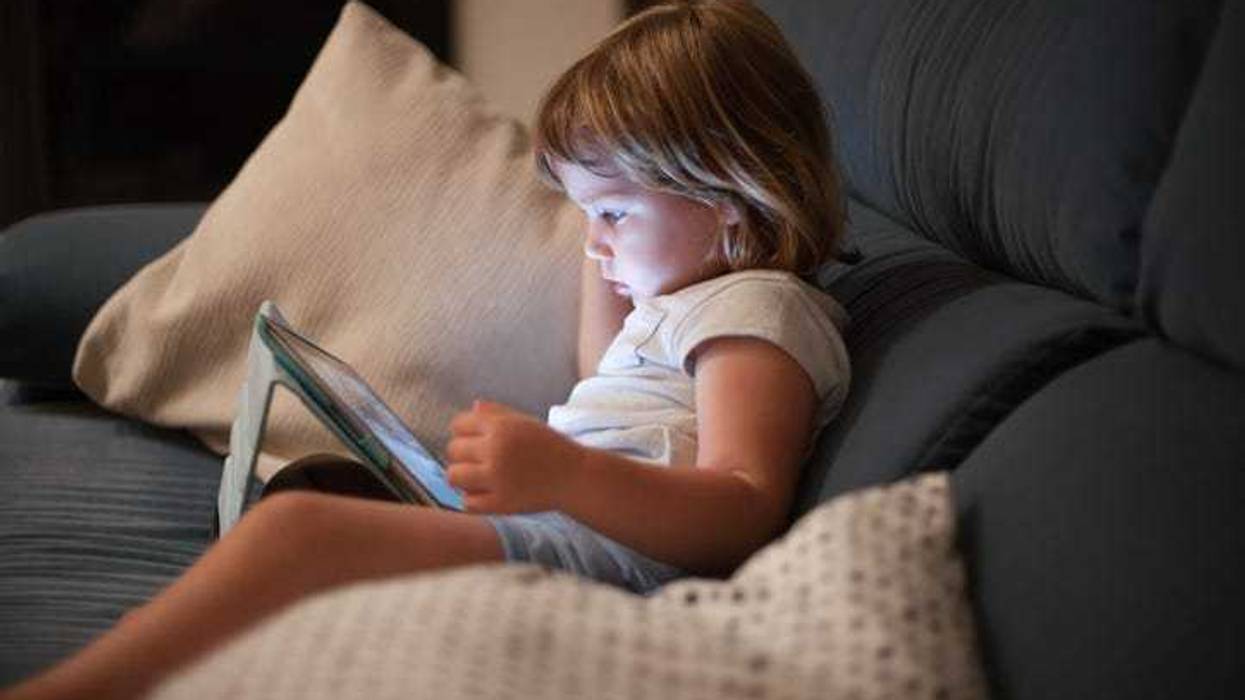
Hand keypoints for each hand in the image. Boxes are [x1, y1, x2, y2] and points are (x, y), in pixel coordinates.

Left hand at [445, 400, 584, 513]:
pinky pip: (468, 502)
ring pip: (454, 476)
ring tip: (478, 478)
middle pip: (453, 450)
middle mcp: (496, 450)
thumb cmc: (550, 447)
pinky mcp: (501, 503)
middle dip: (463, 454)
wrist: (575, 477)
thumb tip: (472, 408)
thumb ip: (497, 413)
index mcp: (502, 427)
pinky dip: (474, 499)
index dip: (464, 432)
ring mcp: (497, 478)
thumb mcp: (525, 422)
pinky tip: (487, 493)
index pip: (458, 424)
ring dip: (463, 477)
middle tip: (479, 461)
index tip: (476, 440)